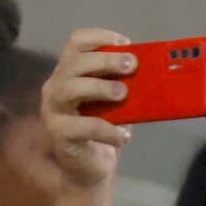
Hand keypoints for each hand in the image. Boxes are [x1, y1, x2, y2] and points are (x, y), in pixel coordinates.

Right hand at [40, 29, 135, 186]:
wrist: (89, 169)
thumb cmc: (103, 129)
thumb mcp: (115, 102)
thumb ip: (123, 85)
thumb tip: (153, 70)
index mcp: (68, 72)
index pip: (75, 42)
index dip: (99, 37)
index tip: (125, 43)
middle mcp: (55, 87)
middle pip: (73, 62)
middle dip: (105, 60)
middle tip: (132, 66)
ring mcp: (53, 110)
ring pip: (69, 89)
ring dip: (99, 87)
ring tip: (123, 94)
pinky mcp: (59, 134)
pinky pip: (82, 126)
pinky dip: (106, 129)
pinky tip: (123, 135)